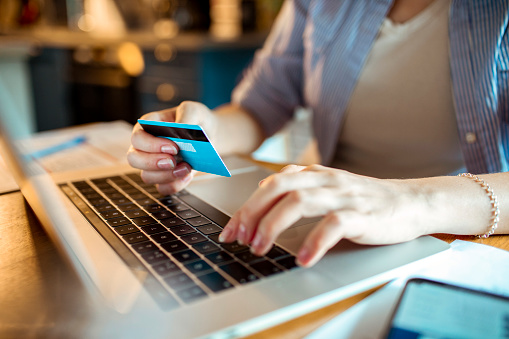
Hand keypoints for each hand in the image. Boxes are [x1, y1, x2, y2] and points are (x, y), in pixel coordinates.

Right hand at [127, 101, 217, 194]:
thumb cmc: (196, 119)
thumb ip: (186, 115)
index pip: (137, 138)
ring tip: (187, 168)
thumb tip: (182, 127)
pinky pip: (163, 188)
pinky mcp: (165, 177)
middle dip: (153, 163)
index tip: (174, 147)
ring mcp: (154, 164)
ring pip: (147, 176)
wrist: (210, 134)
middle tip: (173, 162)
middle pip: (134, 159)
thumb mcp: (193, 109)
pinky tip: (188, 175)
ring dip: (167, 176)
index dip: (152, 145)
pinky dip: (175, 185)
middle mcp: (146, 147)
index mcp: (147, 127)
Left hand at [219, 165, 428, 266]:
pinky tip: (303, 259)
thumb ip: (298, 185)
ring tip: (259, 248)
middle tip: (238, 238)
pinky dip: (314, 242)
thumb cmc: (365, 199)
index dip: (246, 206)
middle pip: (279, 188)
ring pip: (299, 201)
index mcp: (315, 173)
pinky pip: (333, 225)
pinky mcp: (362, 214)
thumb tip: (263, 192)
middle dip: (252, 213)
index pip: (271, 183)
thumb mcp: (328, 186)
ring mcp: (343, 196)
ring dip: (273, 226)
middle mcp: (325, 180)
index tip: (230, 230)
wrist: (410, 201)